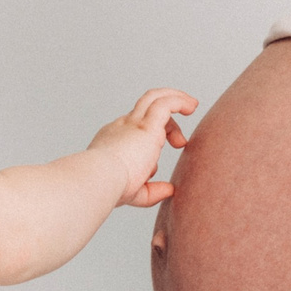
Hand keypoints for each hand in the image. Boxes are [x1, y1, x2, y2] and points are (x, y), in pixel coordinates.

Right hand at [90, 89, 197, 207]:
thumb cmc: (109, 188)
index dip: (152, 143)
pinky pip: (166, 103)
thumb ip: (152, 191)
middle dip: (167, 119)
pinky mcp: (147, 124)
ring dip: (175, 99)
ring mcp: (134, 123)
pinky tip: (191, 106)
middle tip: (179, 142)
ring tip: (192, 106)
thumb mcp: (134, 192)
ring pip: (154, 98)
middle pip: (146, 108)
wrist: (99, 179)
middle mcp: (123, 126)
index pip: (135, 130)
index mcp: (115, 140)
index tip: (154, 167)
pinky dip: (180, 101)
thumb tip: (169, 189)